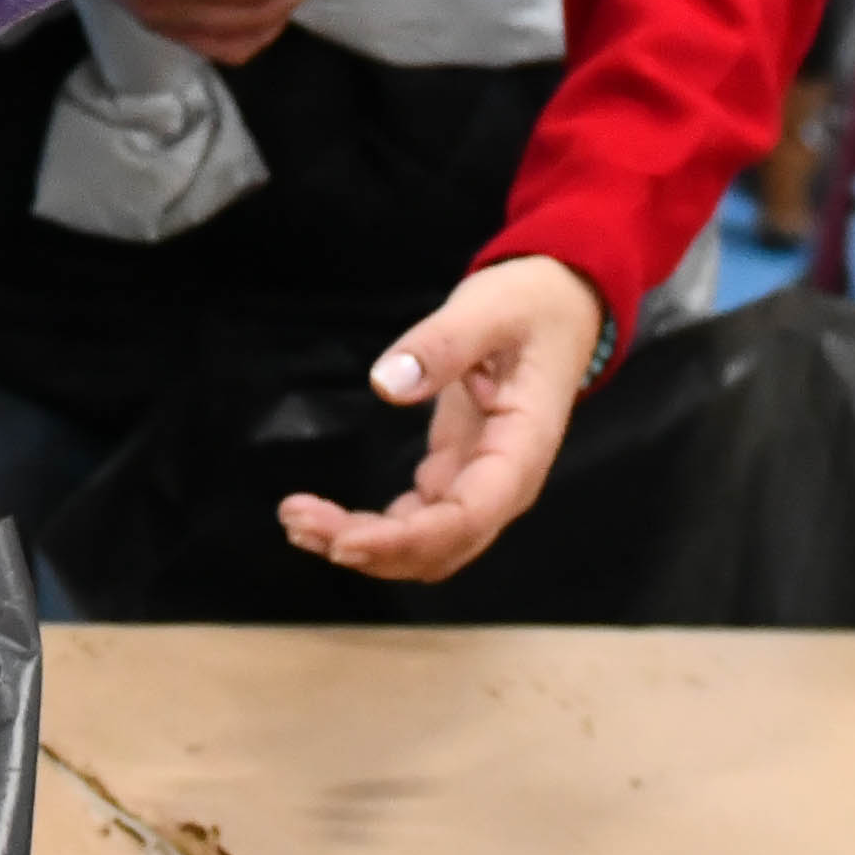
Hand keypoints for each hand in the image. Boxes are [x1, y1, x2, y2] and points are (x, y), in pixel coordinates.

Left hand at [279, 254, 604, 584]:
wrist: (557, 309)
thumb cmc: (530, 306)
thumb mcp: (489, 309)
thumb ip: (442, 344)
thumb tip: (385, 384)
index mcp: (522, 449)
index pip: (468, 517)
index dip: (406, 539)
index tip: (343, 541)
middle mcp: (504, 484)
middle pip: (441, 547)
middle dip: (371, 548)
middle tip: (297, 521)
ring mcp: (480, 484)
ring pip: (424, 545)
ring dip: (365, 545)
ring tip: (298, 523)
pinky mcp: (455, 475)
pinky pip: (415, 522)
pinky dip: (371, 528)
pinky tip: (325, 518)